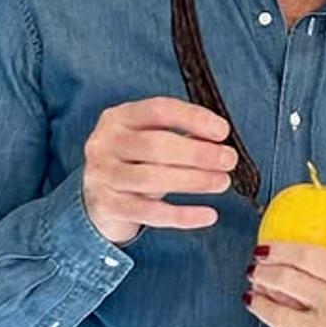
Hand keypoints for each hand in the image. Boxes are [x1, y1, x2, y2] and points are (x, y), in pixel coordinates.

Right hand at [82, 97, 237, 243]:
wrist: (96, 197)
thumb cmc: (133, 162)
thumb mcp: (148, 139)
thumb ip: (179, 135)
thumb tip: (219, 142)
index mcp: (119, 117)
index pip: (159, 110)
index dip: (193, 119)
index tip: (222, 131)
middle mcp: (105, 143)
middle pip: (155, 145)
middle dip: (198, 153)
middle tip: (228, 160)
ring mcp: (103, 175)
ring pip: (152, 178)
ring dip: (193, 181)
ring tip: (222, 182)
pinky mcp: (108, 206)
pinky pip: (150, 213)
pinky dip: (183, 216)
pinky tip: (208, 215)